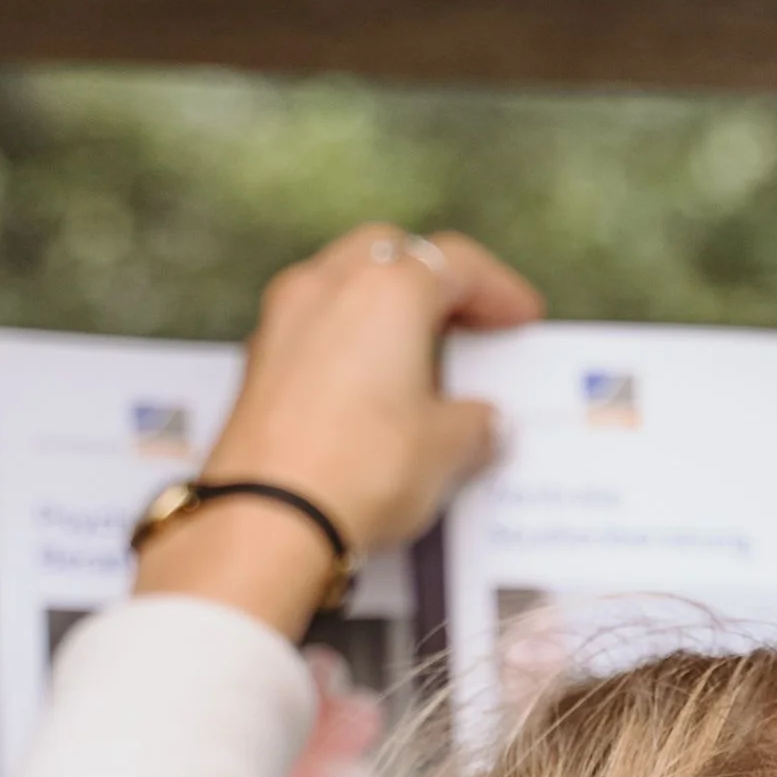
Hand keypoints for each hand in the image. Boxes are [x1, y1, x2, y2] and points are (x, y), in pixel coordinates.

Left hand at [130, 224, 531, 633]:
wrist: (269, 521)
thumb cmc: (360, 470)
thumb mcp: (448, 448)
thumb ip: (475, 421)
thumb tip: (480, 421)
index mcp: (388, 289)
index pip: (457, 263)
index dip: (499, 289)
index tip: (520, 317)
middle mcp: (328, 286)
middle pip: (391, 255)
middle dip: (434, 280)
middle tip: (469, 322)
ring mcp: (283, 320)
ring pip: (343, 284)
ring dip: (384, 309)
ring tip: (420, 358)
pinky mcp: (257, 361)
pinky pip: (313, 328)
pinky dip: (347, 341)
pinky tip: (371, 388)